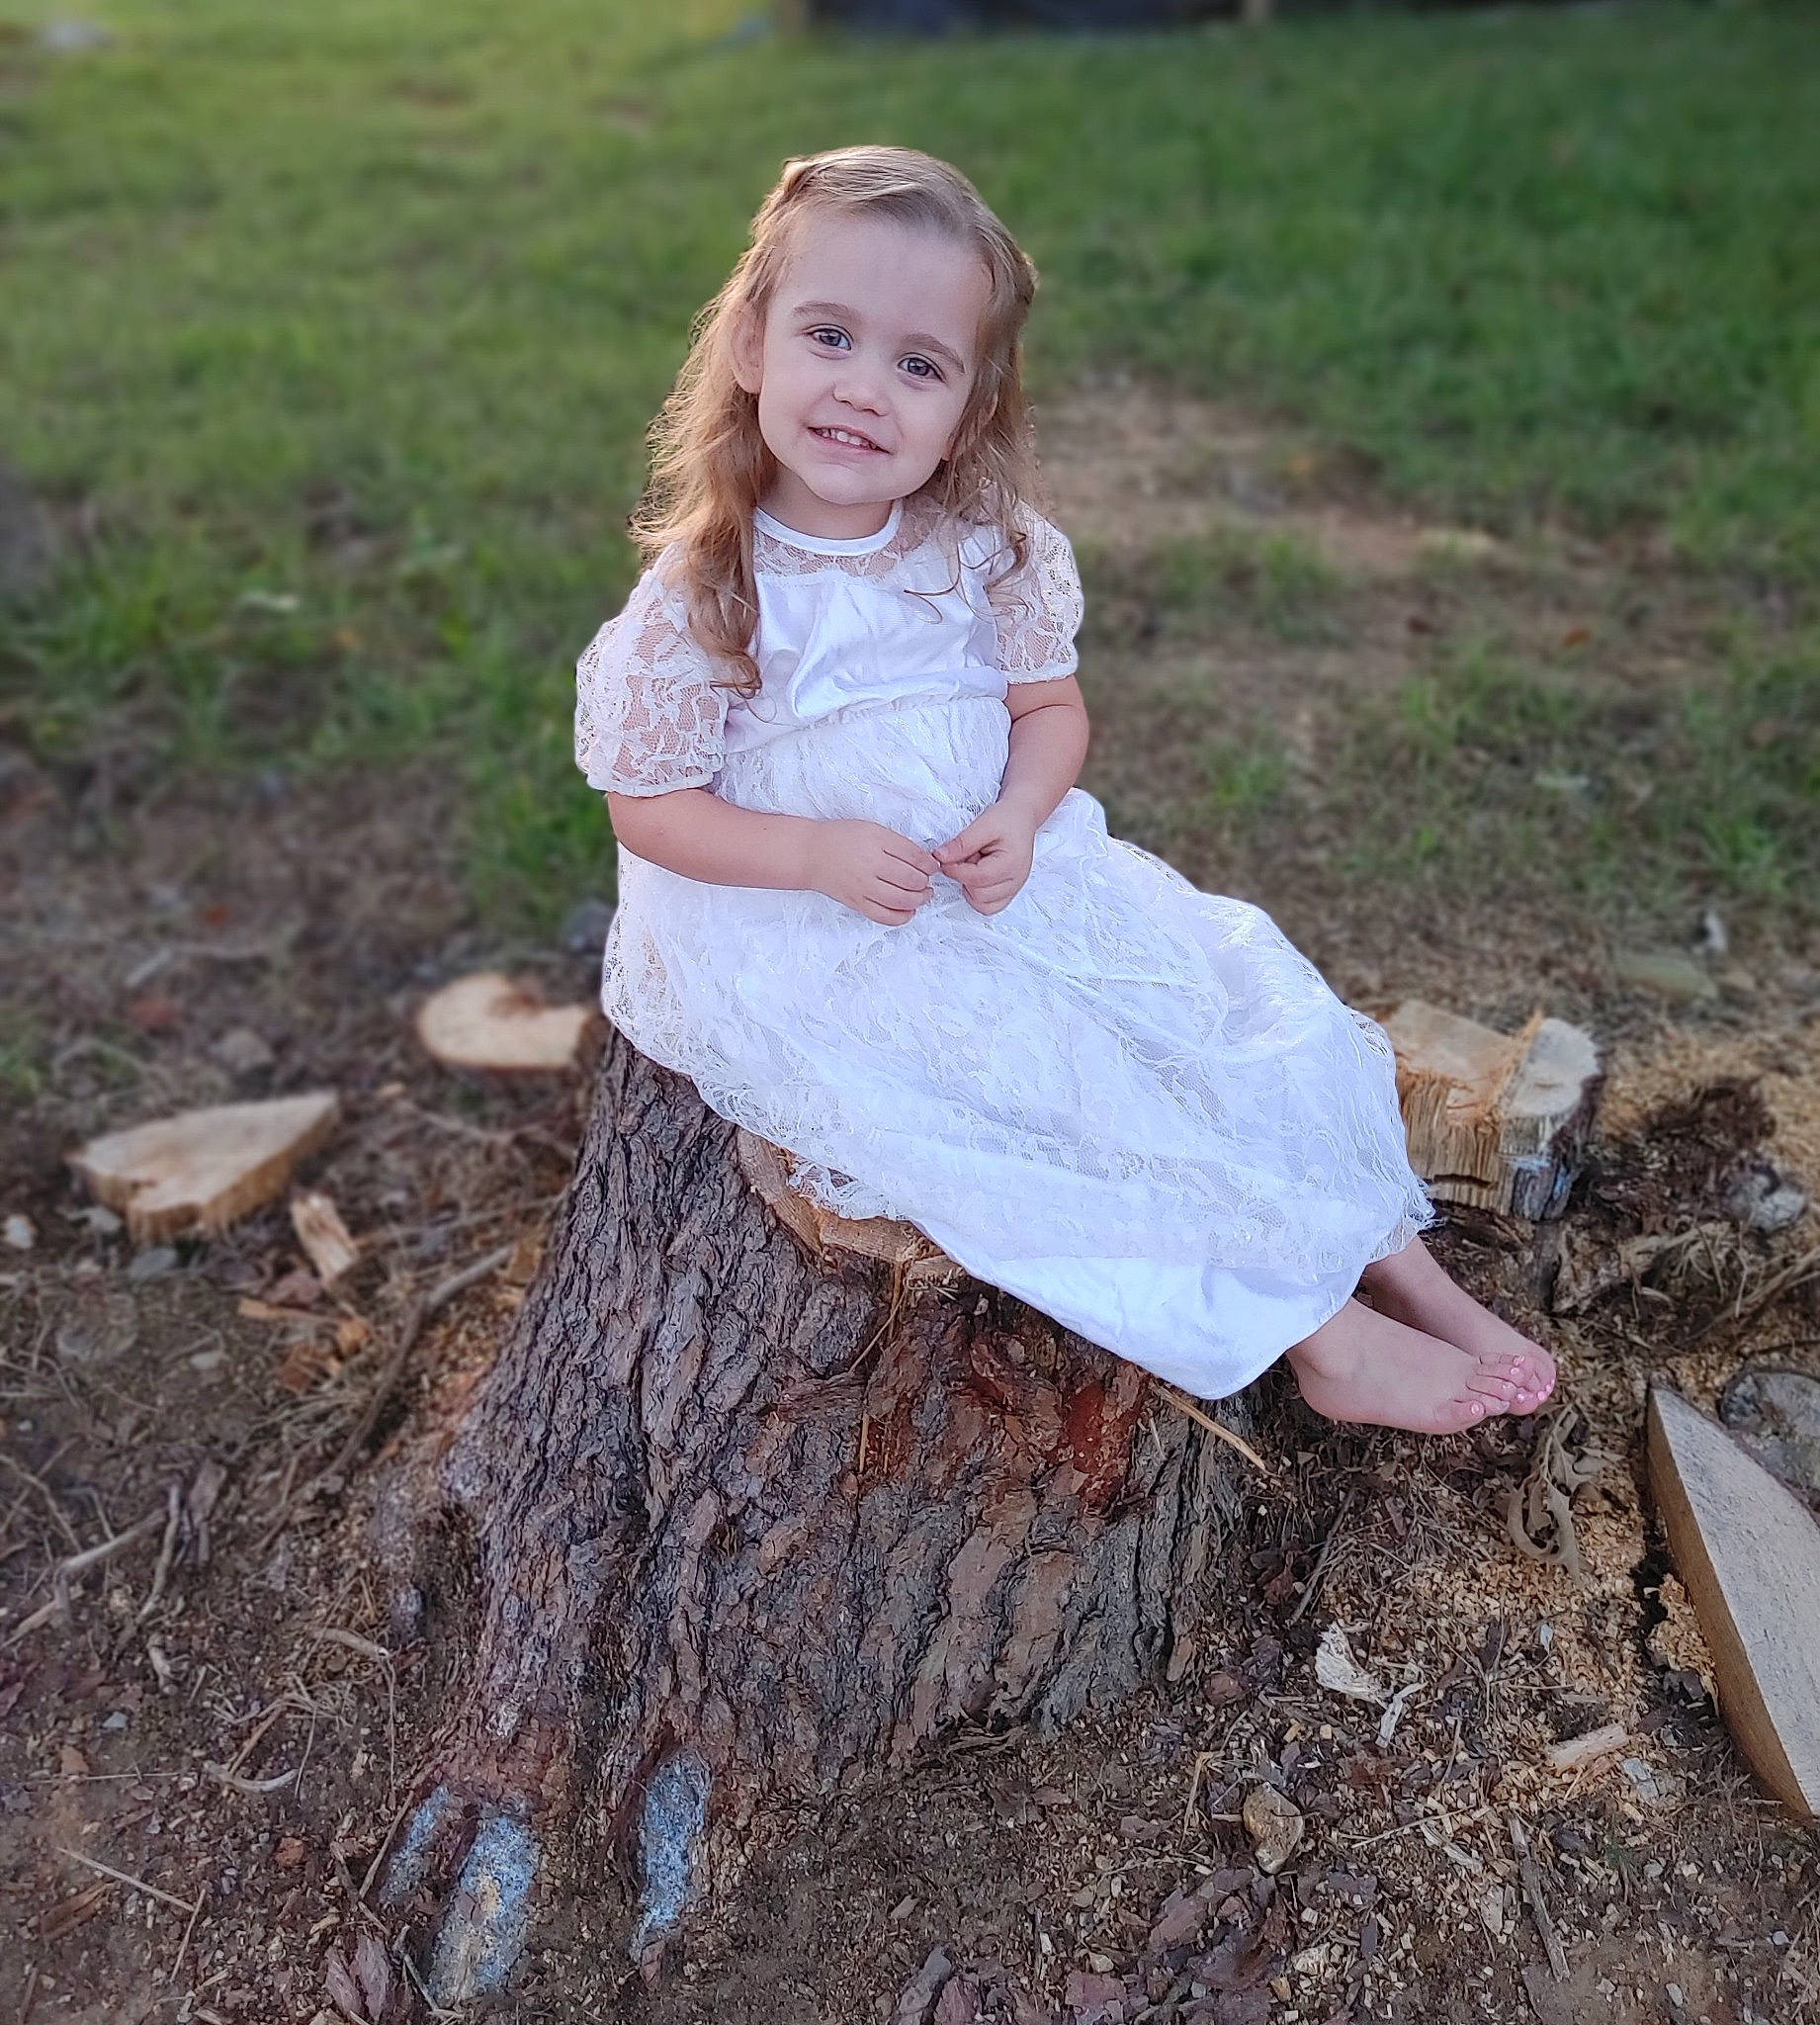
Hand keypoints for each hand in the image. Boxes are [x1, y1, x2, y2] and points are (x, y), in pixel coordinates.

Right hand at [808, 820, 937, 925]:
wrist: (810, 854)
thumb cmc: (841, 838)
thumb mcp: (872, 829)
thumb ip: (897, 843)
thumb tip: (924, 860)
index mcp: (877, 842)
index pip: (915, 856)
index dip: (930, 864)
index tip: (933, 866)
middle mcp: (871, 866)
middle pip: (911, 880)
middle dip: (926, 882)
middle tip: (927, 880)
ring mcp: (863, 887)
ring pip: (901, 900)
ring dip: (919, 900)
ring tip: (924, 895)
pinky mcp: (857, 903)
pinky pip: (884, 916)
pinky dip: (901, 917)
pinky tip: (908, 911)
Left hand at [933, 802, 1036, 915]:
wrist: (1022, 817)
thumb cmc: (1008, 819)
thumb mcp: (983, 824)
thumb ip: (961, 843)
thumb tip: (941, 857)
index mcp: (1012, 863)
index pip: (977, 878)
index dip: (956, 870)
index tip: (945, 859)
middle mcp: (1015, 880)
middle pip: (979, 895)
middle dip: (965, 877)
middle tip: (966, 858)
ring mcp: (1013, 888)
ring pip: (983, 905)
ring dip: (970, 888)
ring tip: (973, 867)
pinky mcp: (1008, 891)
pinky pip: (989, 906)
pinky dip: (977, 896)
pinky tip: (976, 878)